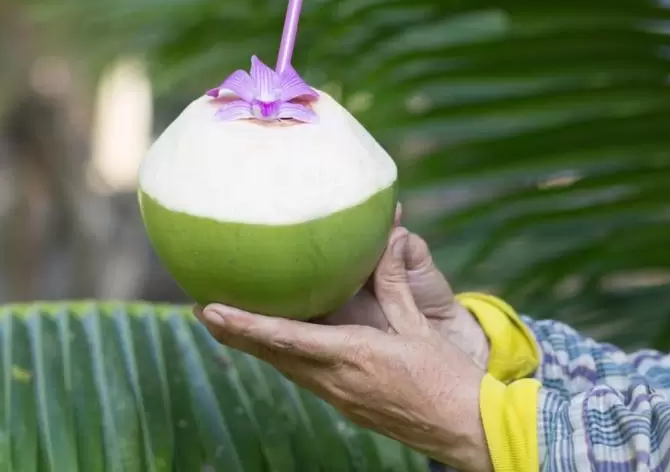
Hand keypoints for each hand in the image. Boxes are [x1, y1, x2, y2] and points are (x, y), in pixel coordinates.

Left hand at [195, 228, 492, 471]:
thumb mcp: (420, 326)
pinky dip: (280, 353)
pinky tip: (273, 341)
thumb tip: (382, 239)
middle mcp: (336, 380)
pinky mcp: (346, 402)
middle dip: (234, 333)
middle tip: (202, 309)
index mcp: (354, 356)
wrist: (467, 430)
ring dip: (253, 344)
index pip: (287, 339)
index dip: (246, 325)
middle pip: (272, 355)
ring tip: (224, 320)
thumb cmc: (448, 378)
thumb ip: (394, 284)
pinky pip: (303, 374)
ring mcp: (339, 396)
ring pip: (284, 366)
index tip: (211, 310)